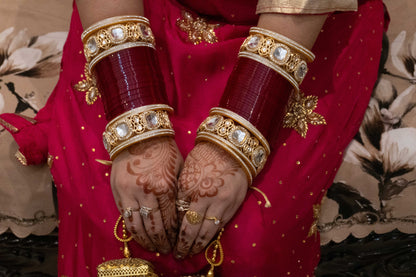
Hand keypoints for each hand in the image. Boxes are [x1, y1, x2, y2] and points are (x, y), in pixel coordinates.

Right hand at [111, 137, 182, 253]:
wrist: (140, 134)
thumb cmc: (164, 149)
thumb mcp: (178, 169)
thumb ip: (178, 193)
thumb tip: (180, 216)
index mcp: (164, 186)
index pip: (169, 219)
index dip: (172, 234)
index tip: (176, 242)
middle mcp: (146, 192)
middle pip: (154, 226)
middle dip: (161, 241)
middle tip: (166, 251)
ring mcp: (129, 192)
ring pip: (137, 225)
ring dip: (145, 240)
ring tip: (153, 248)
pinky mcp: (117, 191)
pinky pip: (125, 217)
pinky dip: (132, 229)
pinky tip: (138, 236)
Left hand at [174, 142, 247, 257]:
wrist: (231, 148)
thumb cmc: (204, 157)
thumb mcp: (186, 174)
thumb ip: (181, 196)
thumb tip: (176, 218)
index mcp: (190, 188)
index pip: (180, 218)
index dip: (175, 234)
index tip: (169, 243)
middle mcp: (206, 198)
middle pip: (194, 229)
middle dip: (185, 245)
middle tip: (178, 255)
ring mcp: (222, 203)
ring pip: (209, 231)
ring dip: (199, 244)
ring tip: (191, 252)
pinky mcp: (234, 205)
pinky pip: (221, 225)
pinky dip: (212, 235)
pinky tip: (206, 241)